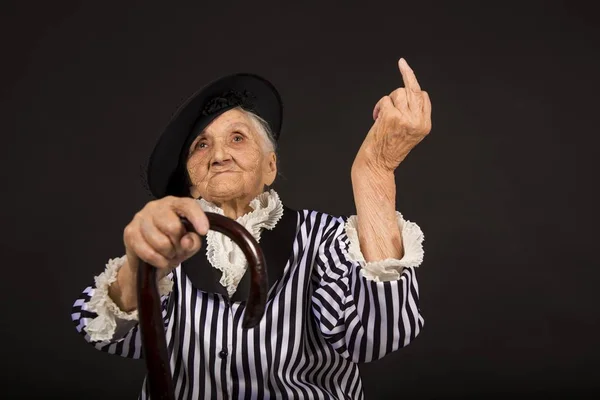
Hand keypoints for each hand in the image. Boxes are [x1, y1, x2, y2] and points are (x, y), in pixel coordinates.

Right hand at [123, 196, 209, 278]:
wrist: (148, 260)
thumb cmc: (172, 246)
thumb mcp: (189, 245)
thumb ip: (193, 242)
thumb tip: (186, 241)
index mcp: (174, 204)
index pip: (187, 205)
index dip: (197, 217)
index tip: (203, 231)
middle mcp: (156, 207)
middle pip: (172, 226)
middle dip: (177, 244)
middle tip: (177, 249)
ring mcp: (140, 217)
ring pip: (160, 241)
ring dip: (167, 254)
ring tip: (168, 254)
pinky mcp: (129, 231)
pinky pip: (147, 251)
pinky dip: (158, 260)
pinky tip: (160, 260)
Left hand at [354, 58, 431, 172]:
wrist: (377, 164)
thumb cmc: (389, 148)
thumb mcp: (408, 132)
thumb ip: (412, 114)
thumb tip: (408, 91)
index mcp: (425, 125)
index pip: (423, 96)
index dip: (413, 86)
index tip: (406, 69)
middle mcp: (418, 121)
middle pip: (413, 90)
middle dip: (406, 74)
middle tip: (402, 62)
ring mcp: (405, 118)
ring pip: (398, 93)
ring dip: (388, 100)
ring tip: (382, 115)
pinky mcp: (392, 116)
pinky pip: (385, 100)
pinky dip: (379, 107)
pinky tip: (376, 118)